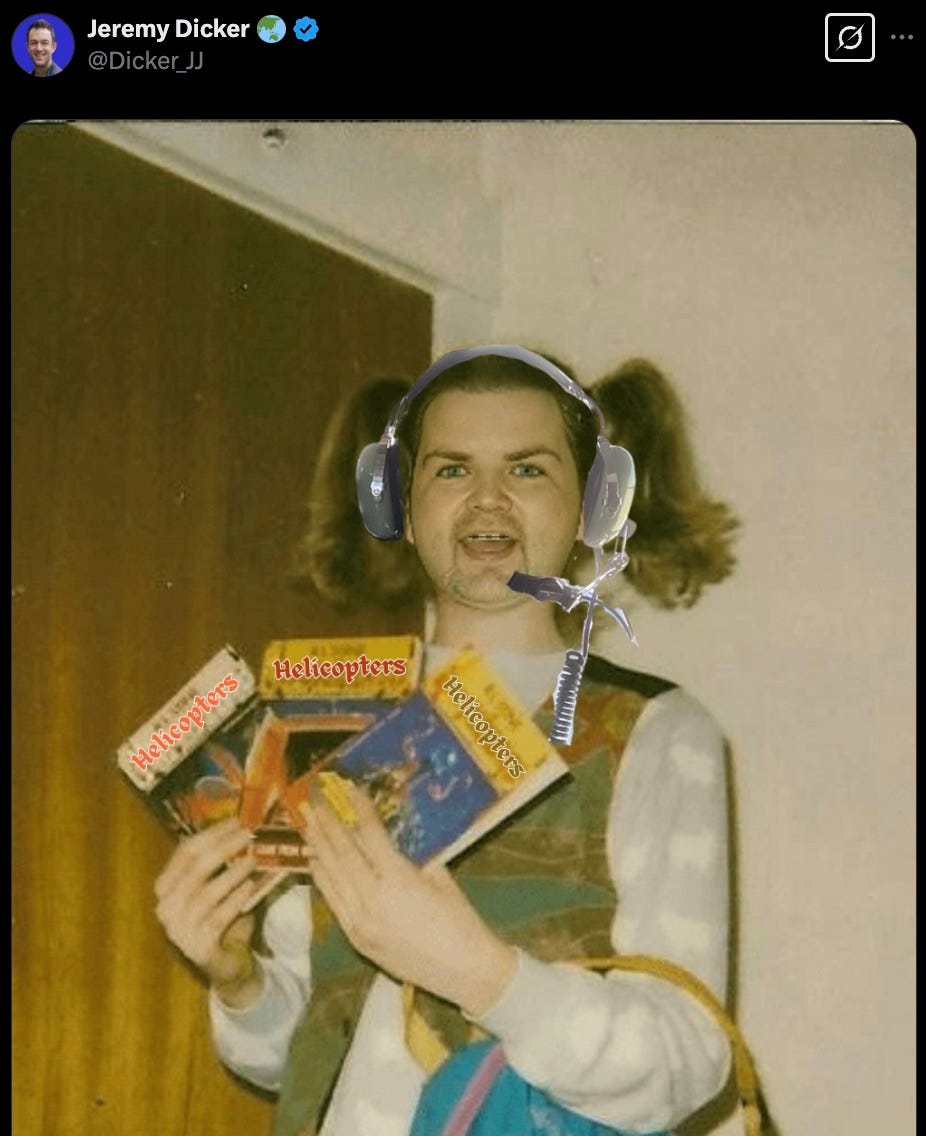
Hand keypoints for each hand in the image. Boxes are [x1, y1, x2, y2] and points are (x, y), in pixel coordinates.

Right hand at [154, 818, 263, 1007]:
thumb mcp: (222, 884)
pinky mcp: (195, 947)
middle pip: (195, 868)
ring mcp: (177, 929)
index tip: (239, 819)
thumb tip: (247, 824)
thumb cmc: (224, 915)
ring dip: (232, 873)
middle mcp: (166, 906)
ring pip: (206, 893)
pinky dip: (235, 900)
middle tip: (250, 834)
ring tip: (254, 859)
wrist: (227, 962)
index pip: (186, 850)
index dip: (214, 832)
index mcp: (167, 885)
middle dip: (225, 847)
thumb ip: (226, 860)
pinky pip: (217, 918)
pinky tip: (250, 887)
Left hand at [301, 784, 517, 1017]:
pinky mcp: (357, 939)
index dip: (359, 811)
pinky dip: (322, 880)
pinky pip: (333, 903)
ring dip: (318, 849)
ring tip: (309, 826)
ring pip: (332, 878)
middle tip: (314, 803)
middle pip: (343, 855)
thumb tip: (391, 837)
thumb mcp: (439, 878)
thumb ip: (411, 857)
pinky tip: (315, 864)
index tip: (349, 789)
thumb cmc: (459, 919)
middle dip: (327, 826)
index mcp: (397, 880)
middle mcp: (372, 899)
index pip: (370, 836)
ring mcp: (360, 922)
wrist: (463, 970)